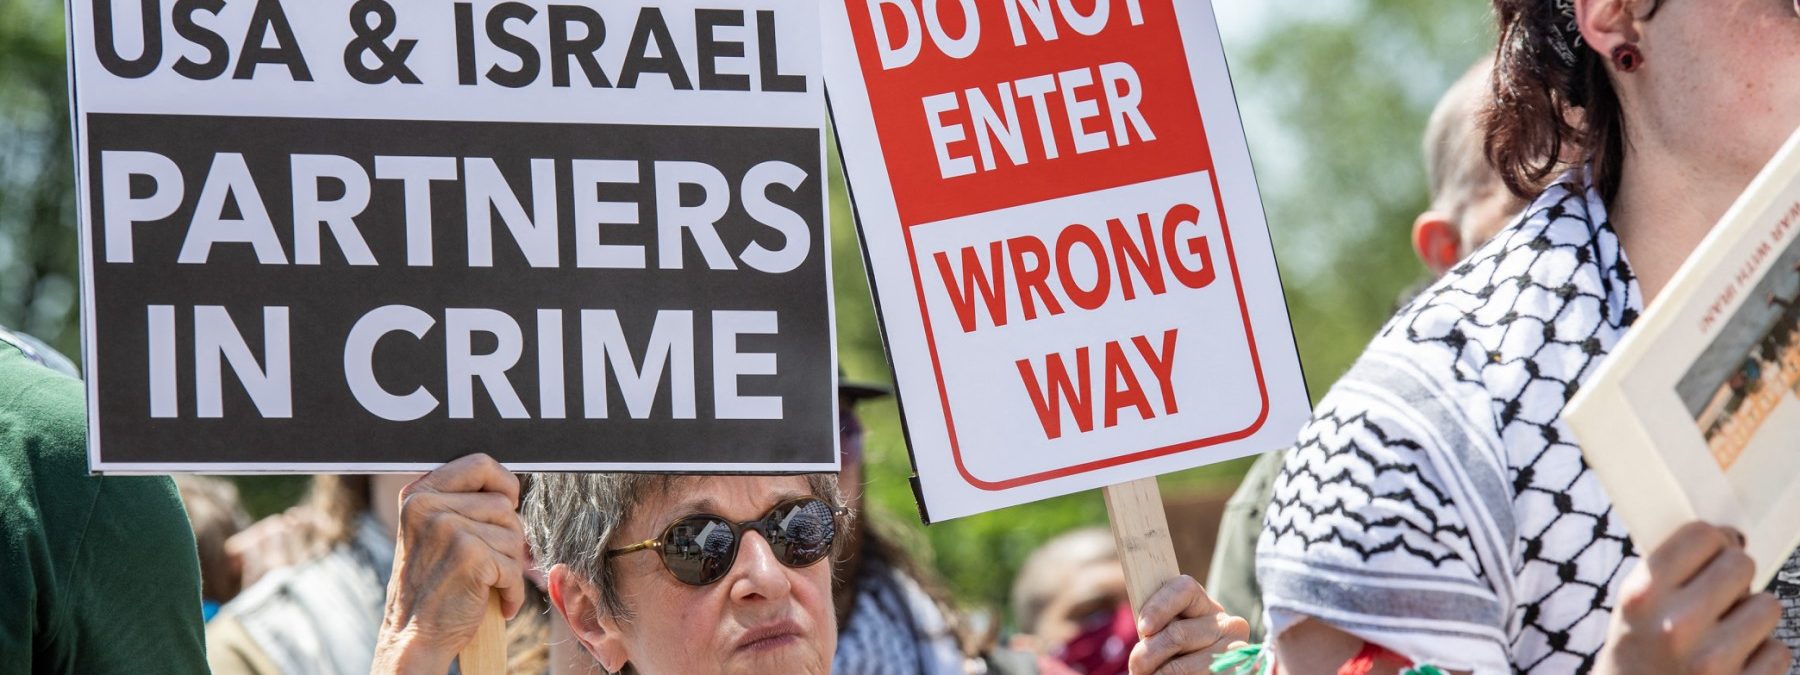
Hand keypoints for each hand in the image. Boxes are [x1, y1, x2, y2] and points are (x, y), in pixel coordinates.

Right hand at [372, 454, 527, 674]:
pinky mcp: (469, 555)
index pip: (479, 463)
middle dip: (509, 537)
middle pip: (503, 504)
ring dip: (511, 566)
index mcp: (418, 495)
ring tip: (489, 585)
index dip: (504, 483)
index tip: (509, 504)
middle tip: (494, 564)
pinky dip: (513, 591)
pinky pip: (514, 567)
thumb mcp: (431, 534)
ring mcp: (449, 529)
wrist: (412, 638)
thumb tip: (509, 486)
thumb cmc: (429, 589)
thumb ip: (458, 504)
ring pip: (513, 535)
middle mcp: (429, 507)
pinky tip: (499, 603)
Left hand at [1128, 575, 1250, 673]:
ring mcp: (1236, 651)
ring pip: (1184, 666)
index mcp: (1205, 605)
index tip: (1143, 628)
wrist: (1202, 672)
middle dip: (1148, 654)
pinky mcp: (1237, 673)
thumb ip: (1157, 628)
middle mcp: (1229, 624)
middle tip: (1136, 666)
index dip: (1159, 606)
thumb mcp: (1166, 635)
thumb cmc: (1173, 655)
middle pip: (1179, 634)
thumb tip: (1146, 633)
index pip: (1184, 589)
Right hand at [1596, 522, 1791, 674]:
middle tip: (1718, 596)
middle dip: (1734, 578)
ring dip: (1751, 618)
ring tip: (1724, 635)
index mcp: (1642, 596)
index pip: (1702, 535)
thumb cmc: (1637, 655)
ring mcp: (1712, 662)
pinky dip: (1760, 657)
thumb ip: (1669, 570)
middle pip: (1741, 564)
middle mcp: (1675, 626)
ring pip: (1767, 606)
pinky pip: (1778, 652)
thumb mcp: (1632, 607)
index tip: (1710, 556)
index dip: (1712, 542)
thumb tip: (1730, 538)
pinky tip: (1734, 664)